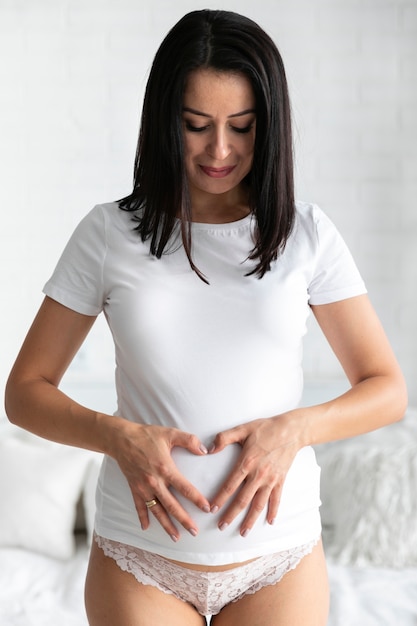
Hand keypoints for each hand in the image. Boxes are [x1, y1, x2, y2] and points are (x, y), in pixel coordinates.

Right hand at [111, 421, 210, 540]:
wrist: (121, 439)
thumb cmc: (147, 435)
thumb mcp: (170, 433)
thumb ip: (189, 440)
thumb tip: (205, 450)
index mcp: (165, 468)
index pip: (184, 487)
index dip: (196, 499)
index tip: (207, 509)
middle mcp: (154, 482)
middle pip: (172, 505)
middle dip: (184, 520)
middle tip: (195, 532)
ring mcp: (143, 487)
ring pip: (157, 511)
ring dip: (166, 525)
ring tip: (176, 537)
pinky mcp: (134, 488)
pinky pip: (139, 507)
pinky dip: (142, 518)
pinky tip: (146, 528)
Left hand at [209, 414, 303, 536]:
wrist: (291, 430)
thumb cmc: (266, 428)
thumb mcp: (243, 428)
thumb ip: (225, 438)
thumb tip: (209, 449)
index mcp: (247, 462)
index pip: (230, 485)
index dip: (220, 498)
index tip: (211, 509)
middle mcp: (258, 474)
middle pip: (242, 499)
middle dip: (231, 514)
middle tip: (221, 526)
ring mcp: (271, 479)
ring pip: (259, 504)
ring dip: (251, 520)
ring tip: (243, 532)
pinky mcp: (281, 480)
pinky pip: (277, 499)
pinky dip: (274, 511)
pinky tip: (270, 522)